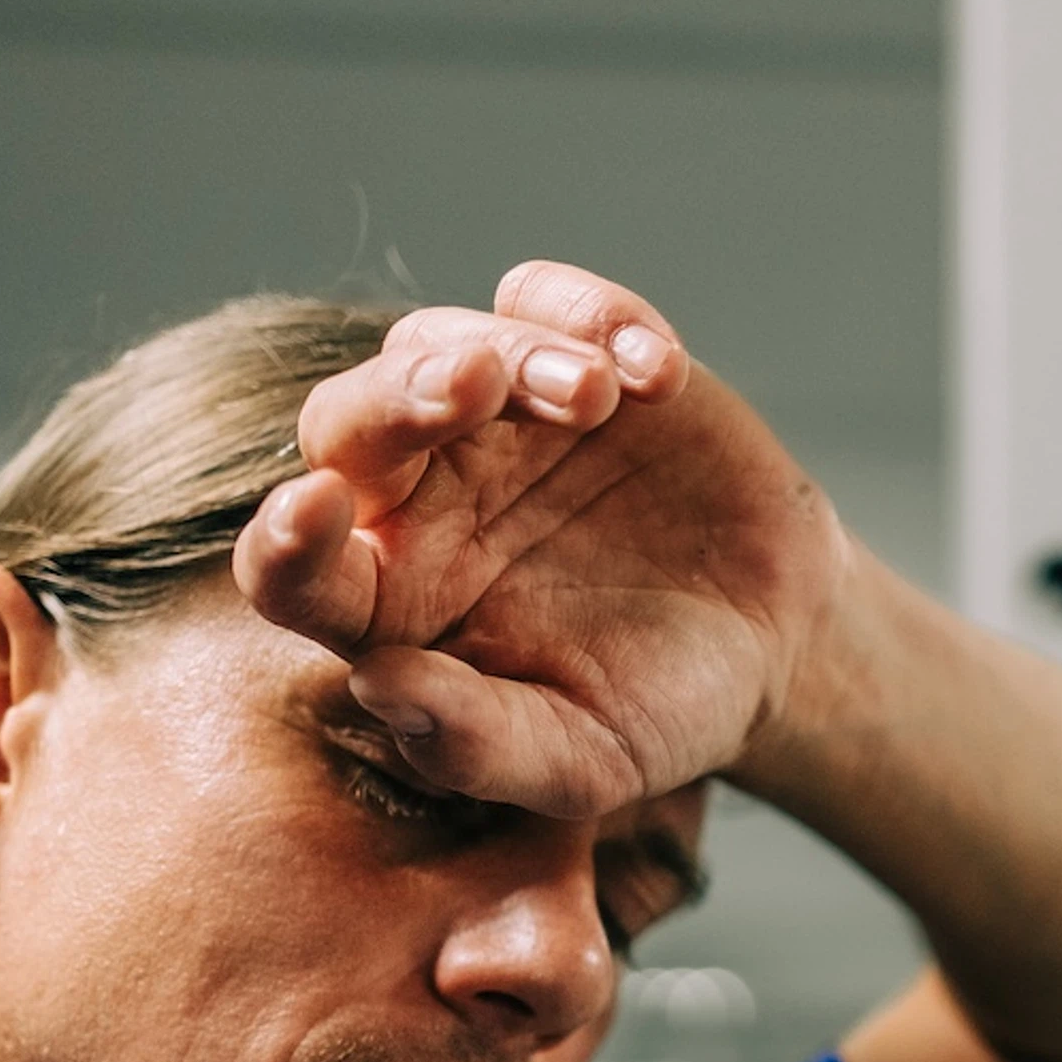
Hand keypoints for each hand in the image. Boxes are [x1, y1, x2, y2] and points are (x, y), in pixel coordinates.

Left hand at [234, 261, 851, 818]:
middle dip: (398, 395)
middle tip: (471, 385)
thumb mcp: (582, 762)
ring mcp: (493, 420)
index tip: (310, 509)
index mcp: (394, 603)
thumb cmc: (658, 712)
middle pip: (349, 423)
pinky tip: (660, 375)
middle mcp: (420, 499)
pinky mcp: (572, 357)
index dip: (286, 541)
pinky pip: (543, 300)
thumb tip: (377, 684)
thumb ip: (477, 742)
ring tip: (600, 398)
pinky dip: (592, 314)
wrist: (775, 643)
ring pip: (442, 340)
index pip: (296, 569)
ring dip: (515, 354)